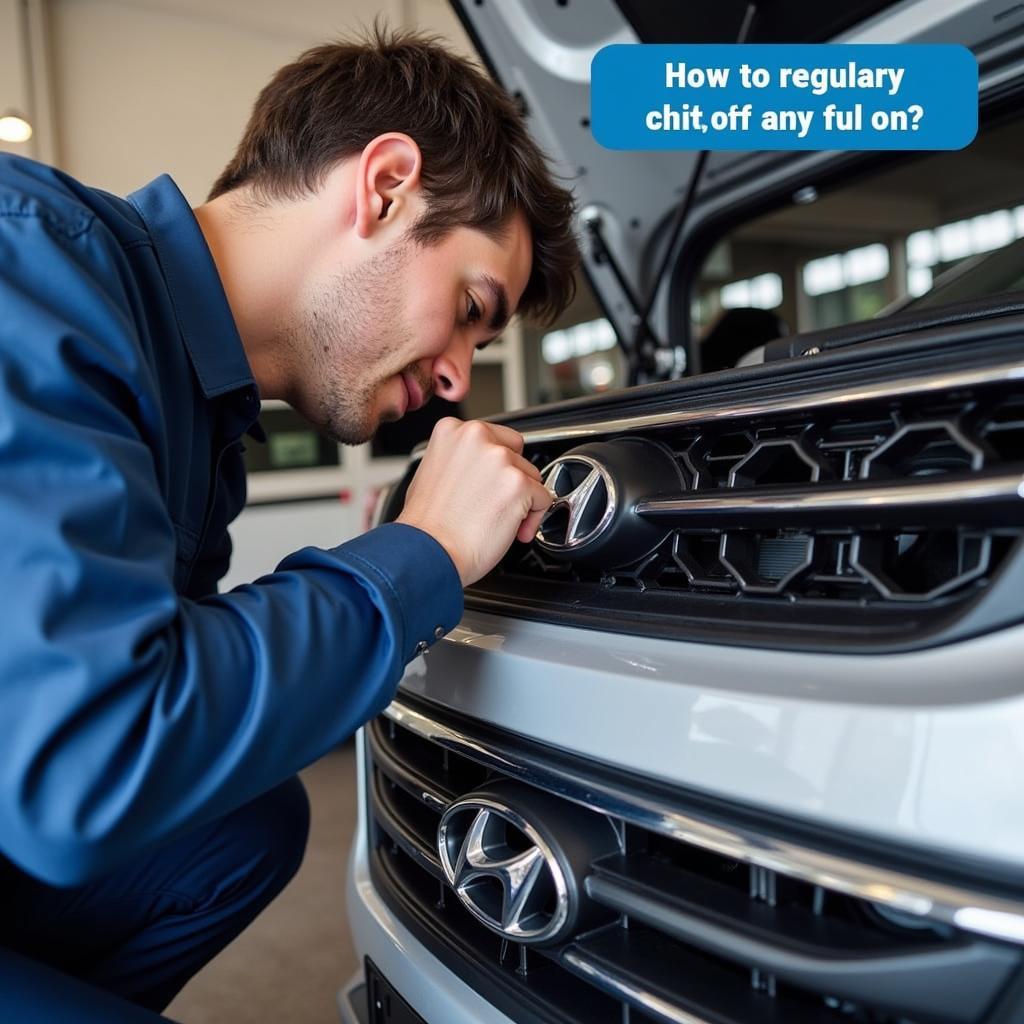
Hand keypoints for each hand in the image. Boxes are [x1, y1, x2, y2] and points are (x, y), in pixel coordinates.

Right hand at [396, 418, 551, 586]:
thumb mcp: (430, 473)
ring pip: (532, 476)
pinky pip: (543, 499)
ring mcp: (499, 458)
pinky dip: (533, 518)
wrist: (429, 553)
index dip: (495, 468)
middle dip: (511, 479)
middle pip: (516, 453)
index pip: (494, 439)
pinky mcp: (518, 483)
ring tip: (498, 521)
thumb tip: (478, 468)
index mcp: (452, 431)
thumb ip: (458, 460)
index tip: (489, 487)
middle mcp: (476, 437)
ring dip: (522, 500)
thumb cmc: (426, 526)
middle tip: (496, 504)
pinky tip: (510, 530)